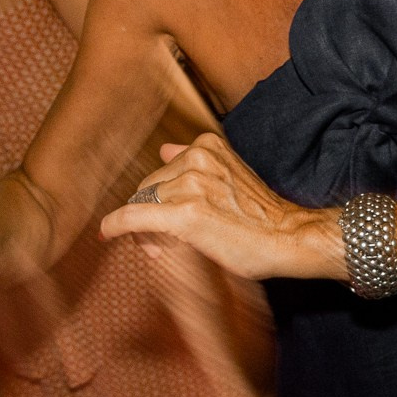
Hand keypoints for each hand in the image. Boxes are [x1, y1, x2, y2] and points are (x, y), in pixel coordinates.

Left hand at [98, 135, 343, 282]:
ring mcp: (189, 185)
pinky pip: (133, 217)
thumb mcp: (231, 173)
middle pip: (149, 187)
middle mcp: (196, 159)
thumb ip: (198, 161)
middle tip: (159, 243)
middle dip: (149, 214)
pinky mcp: (183, 215)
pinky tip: (106, 233)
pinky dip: (115, 226)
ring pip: (142, 205)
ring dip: (143, 230)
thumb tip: (164, 149)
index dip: (160, 197)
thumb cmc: (263, 214)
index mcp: (207, 145)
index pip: (163, 169)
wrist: (290, 237)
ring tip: (160, 250)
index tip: (165, 217)